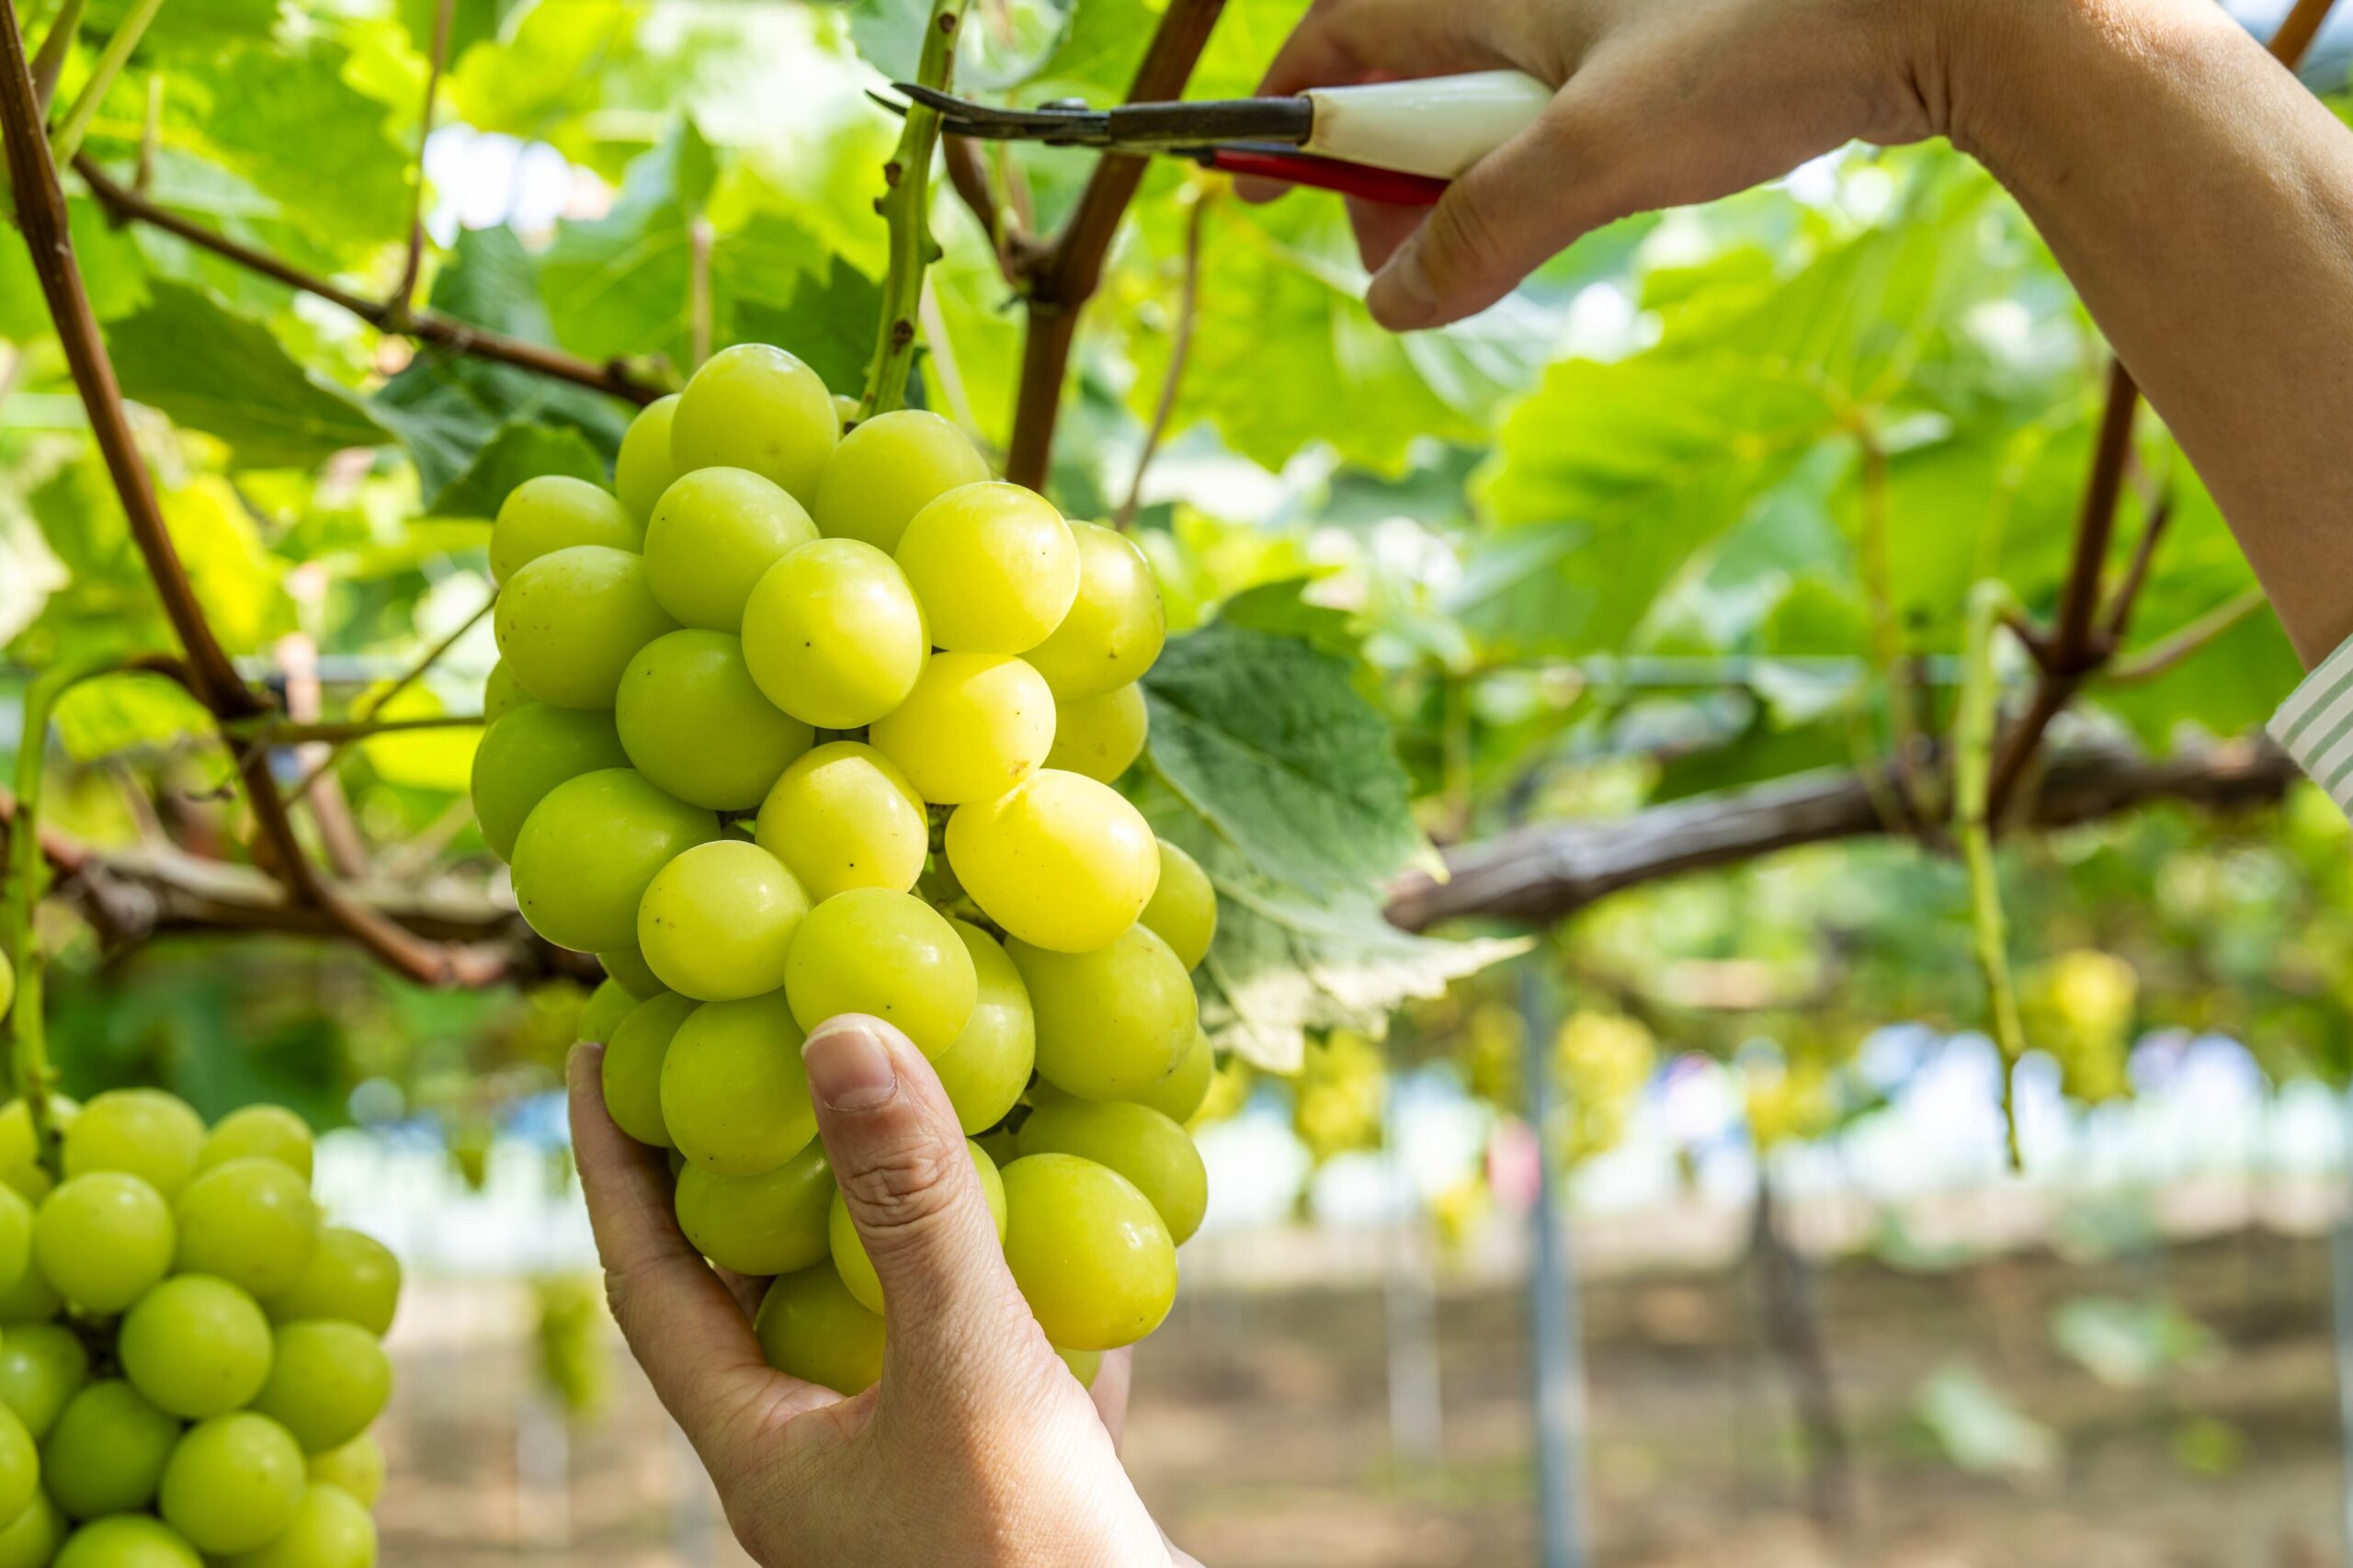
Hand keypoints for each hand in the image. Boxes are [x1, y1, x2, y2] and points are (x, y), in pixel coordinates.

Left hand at [567, 1014, 1196, 1566]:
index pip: (649, 1279)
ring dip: (896, 1222)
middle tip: (757, 1053)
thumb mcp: (966, 1366)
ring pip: (884, 1324)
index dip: (613, 1162)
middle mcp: (822, 1464)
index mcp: (763, 1450)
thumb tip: (837, 1033)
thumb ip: (909, 1206)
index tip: (595, 1049)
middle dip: (756, 1172)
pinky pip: (997, 1367)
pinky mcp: (1009, 1489)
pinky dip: (1021, 1290)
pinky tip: (1073, 1237)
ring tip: (910, 1116)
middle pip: (757, 1294)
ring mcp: (914, 1480)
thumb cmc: (1027, 1560)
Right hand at [1250, 0, 1953, 328]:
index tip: (1263, 182)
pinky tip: (1577, 215)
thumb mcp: (1594, 157)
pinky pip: (1562, 116)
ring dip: (1470, 188)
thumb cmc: (1764, 48)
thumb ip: (1483, 233)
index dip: (1292, 109)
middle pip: (1407, 80)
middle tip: (1399, 261)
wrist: (1940, 9)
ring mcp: (1603, 21)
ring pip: (1489, 108)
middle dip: (1384, 177)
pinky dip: (1543, 175)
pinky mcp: (1664, 52)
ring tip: (1491, 253)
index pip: (1340, 31)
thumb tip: (1394, 305)